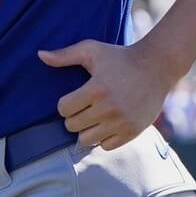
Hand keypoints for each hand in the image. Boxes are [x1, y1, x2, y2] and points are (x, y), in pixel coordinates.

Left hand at [37, 40, 177, 150]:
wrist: (156, 66)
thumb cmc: (119, 56)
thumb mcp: (91, 50)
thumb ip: (65, 55)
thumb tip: (39, 55)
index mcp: (96, 89)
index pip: (63, 109)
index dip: (64, 104)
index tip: (73, 98)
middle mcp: (108, 108)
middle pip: (73, 126)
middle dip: (74, 117)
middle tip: (83, 107)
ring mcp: (121, 122)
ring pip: (87, 139)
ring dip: (86, 129)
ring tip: (93, 117)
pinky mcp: (132, 132)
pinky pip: (106, 146)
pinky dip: (103, 138)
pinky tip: (106, 124)